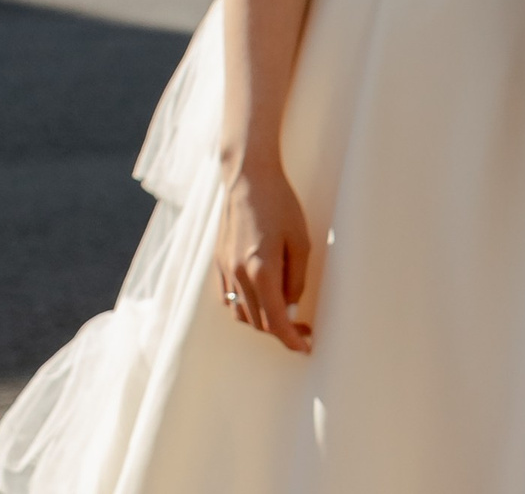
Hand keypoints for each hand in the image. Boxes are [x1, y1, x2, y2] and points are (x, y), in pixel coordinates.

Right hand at [216, 163, 313, 349]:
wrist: (248, 177)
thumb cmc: (280, 204)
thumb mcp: (301, 240)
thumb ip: (296, 278)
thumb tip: (291, 306)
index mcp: (261, 270)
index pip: (275, 321)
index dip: (291, 339)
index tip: (305, 347)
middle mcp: (238, 275)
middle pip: (258, 322)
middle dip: (281, 331)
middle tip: (303, 328)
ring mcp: (226, 269)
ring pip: (242, 314)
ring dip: (262, 321)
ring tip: (284, 313)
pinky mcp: (219, 262)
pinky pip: (229, 299)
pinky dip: (246, 307)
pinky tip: (262, 298)